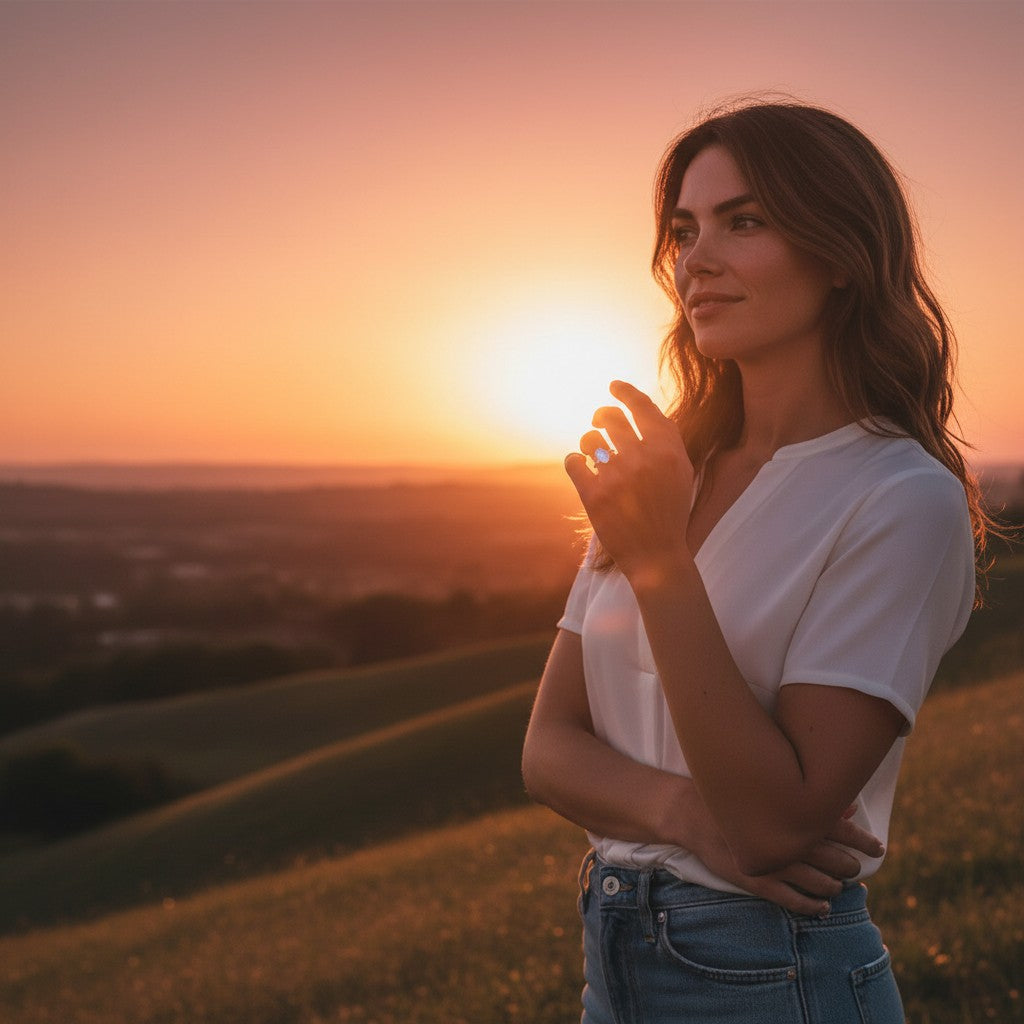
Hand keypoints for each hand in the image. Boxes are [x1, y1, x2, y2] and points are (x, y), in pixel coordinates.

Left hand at [565, 381, 694, 584]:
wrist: (657, 555)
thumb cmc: (669, 513)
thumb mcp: (681, 473)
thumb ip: (666, 442)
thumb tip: (642, 411)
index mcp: (667, 450)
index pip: (642, 407)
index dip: (625, 392)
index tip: (613, 386)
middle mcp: (642, 457)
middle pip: (610, 417)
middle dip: (601, 415)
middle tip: (599, 421)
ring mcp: (616, 475)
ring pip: (589, 438)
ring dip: (589, 443)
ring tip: (595, 457)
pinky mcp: (593, 494)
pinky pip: (572, 461)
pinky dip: (574, 463)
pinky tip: (581, 470)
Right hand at [685, 800, 883, 916]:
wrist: (692, 813)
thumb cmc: (734, 798)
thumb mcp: (771, 794)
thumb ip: (811, 801)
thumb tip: (848, 809)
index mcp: (793, 814)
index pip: (842, 830)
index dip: (864, 841)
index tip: (878, 847)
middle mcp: (788, 840)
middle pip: (836, 860)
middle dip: (850, 866)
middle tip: (854, 867)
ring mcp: (774, 864)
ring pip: (820, 883)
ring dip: (834, 886)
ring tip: (838, 885)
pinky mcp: (758, 881)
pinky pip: (794, 901)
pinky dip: (813, 906)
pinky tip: (822, 906)